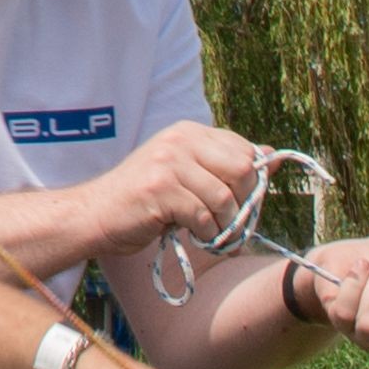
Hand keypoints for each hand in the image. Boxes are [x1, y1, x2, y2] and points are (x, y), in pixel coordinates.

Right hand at [84, 122, 269, 272]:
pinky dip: (205, 234)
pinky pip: (203, 216)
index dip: (251, 182)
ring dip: (224, 225)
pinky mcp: (160, 190)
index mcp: (190, 132)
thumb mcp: (187, 176)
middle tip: (230, 224)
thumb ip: (226, 166)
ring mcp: (169, 163)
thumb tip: (273, 156)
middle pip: (243, 170)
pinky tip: (193, 236)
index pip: (244, 150)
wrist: (95, 215)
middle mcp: (180, 140)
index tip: (239, 204)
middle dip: (244, 204)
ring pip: (225, 198)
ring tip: (211, 234)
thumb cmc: (143, 201)